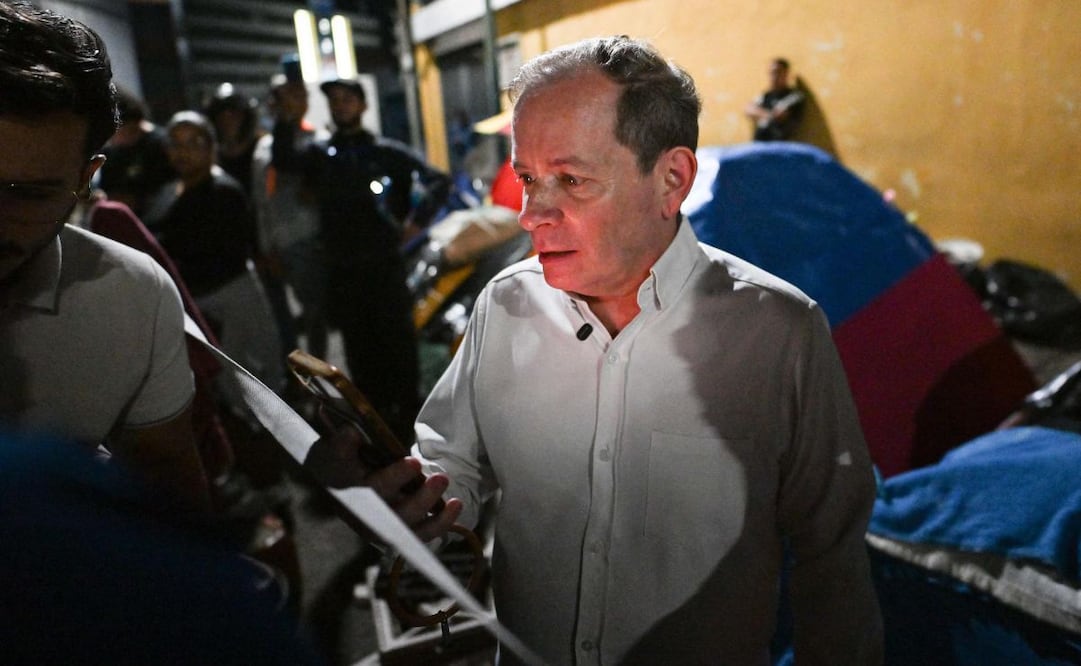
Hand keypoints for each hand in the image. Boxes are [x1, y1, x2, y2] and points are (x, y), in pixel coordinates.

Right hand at [303, 426, 462, 542]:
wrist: (340, 482)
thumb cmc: (342, 461)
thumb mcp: (334, 448)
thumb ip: (341, 442)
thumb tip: (351, 433)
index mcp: (348, 494)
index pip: (370, 489)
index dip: (394, 477)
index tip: (415, 462)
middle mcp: (366, 516)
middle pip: (395, 514)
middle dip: (421, 499)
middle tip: (442, 478)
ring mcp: (383, 527)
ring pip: (410, 527)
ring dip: (435, 516)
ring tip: (454, 498)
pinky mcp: (399, 530)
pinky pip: (422, 533)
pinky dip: (441, 523)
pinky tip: (456, 505)